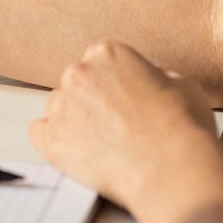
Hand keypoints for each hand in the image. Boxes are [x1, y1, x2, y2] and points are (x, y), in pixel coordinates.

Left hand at [27, 40, 222, 210]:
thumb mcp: (182, 85)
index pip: (99, 61)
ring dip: (74, 121)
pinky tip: (79, 153)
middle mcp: (78, 73)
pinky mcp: (50, 139)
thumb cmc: (182, 129)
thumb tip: (151, 82)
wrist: (172, 169)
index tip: (122, 99)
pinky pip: (40, 134)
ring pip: (58, 108)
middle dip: (92, 101)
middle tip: (116, 125)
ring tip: (103, 144)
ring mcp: (60, 106)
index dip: (113, 83)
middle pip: (76, 83)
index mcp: (107, 53)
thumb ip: (156, 77)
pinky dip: (56, 142)